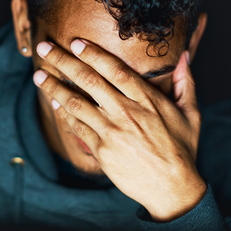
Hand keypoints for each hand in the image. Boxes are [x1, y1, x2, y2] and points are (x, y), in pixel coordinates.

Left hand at [33, 39, 206, 221]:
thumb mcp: (191, 113)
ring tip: (39, 75)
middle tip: (45, 48)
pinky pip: (77, 127)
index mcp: (148, 100)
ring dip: (54, 87)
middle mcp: (127, 112)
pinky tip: (53, 102)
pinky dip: (63, 113)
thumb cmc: (182, 149)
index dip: (93, 54)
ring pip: (76, 103)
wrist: (173, 187)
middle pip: (89, 80)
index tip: (75, 42)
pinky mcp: (102, 150)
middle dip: (64, 61)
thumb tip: (185, 56)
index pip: (115, 70)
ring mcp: (112, 131)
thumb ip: (186, 82)